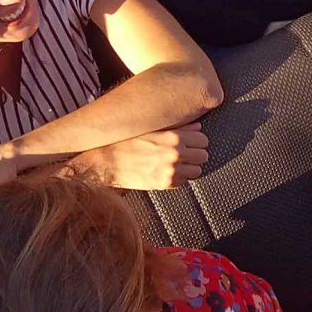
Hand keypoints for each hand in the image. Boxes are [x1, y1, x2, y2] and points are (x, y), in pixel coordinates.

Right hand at [78, 123, 208, 189]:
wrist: (107, 162)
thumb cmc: (127, 142)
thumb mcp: (153, 128)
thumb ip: (179, 128)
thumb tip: (198, 127)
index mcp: (174, 137)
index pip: (203, 139)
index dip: (198, 141)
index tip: (193, 142)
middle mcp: (175, 154)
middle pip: (203, 155)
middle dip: (196, 154)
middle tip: (187, 153)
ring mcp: (171, 171)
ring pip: (197, 170)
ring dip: (190, 167)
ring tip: (179, 163)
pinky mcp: (164, 184)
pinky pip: (184, 182)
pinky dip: (180, 178)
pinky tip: (169, 171)